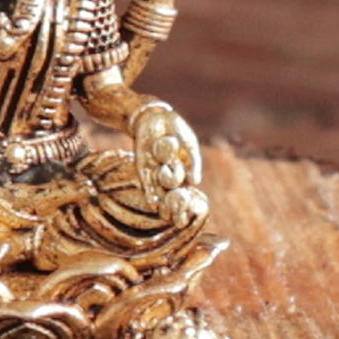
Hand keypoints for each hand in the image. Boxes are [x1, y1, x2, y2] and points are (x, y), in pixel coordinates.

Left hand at [130, 99, 207, 226]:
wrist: (154, 115)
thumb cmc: (175, 130)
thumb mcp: (189, 144)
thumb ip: (193, 162)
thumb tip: (195, 182)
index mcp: (182, 170)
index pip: (186, 190)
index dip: (189, 203)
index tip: (193, 217)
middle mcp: (168, 172)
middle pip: (173, 193)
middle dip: (176, 208)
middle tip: (180, 223)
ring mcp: (155, 169)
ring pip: (160, 189)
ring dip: (163, 203)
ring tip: (165, 216)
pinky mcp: (142, 163)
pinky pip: (147, 178)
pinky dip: (150, 190)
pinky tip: (153, 202)